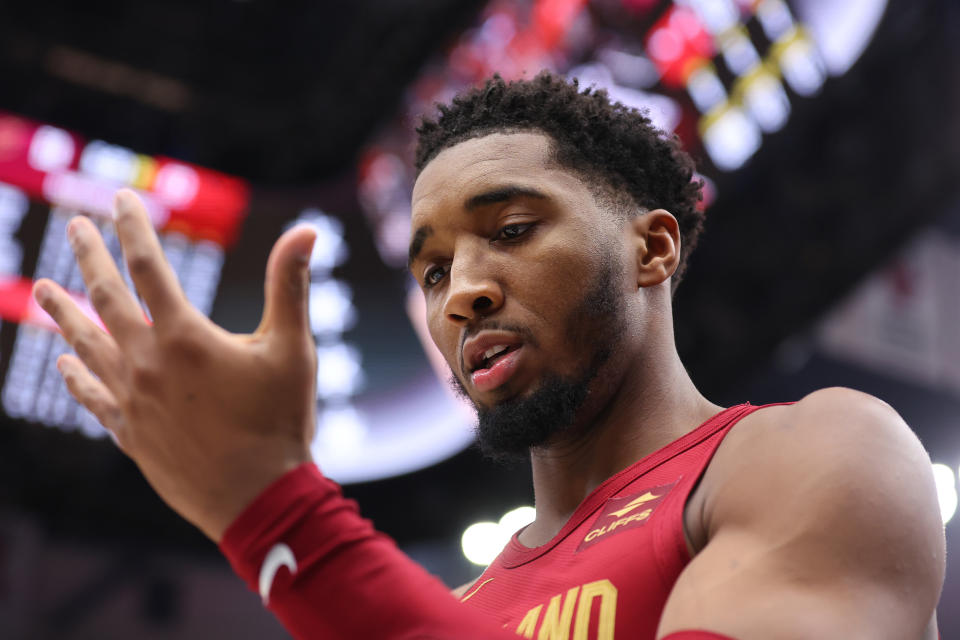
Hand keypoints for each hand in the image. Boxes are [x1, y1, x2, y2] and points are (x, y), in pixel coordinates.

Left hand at [32, 189, 318, 541]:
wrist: (257, 499)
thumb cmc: (281, 421)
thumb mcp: (292, 347)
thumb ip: (291, 284)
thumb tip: (307, 228)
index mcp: (184, 336)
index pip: (148, 265)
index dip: (133, 227)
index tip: (121, 199)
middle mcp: (146, 362)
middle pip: (105, 297)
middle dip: (88, 256)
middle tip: (74, 226)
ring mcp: (131, 400)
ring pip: (86, 345)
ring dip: (64, 313)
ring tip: (43, 289)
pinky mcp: (129, 433)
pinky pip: (92, 397)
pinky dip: (76, 376)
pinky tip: (64, 363)